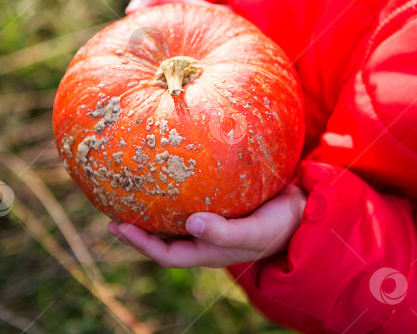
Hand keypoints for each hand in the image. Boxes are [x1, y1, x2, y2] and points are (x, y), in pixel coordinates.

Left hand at [107, 184, 305, 267]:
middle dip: (138, 225)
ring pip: (175, 215)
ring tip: (133, 184)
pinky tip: (170, 164)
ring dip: (154, 204)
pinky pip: (192, 194)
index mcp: (207, 251)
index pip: (165, 253)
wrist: (303, 209)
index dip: (139, 242)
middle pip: (163, 235)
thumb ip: (223, 233)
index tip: (116, 225)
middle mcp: (204, 236)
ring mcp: (213, 219)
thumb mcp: (252, 233)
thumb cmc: (278, 225)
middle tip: (113, 205)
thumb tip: (191, 223)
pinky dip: (177, 185)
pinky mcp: (222, 200)